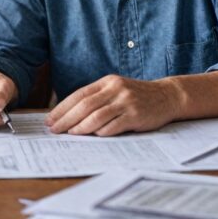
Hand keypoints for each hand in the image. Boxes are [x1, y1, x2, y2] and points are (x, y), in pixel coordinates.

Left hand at [46, 74, 181, 135]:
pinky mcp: (136, 115)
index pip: (79, 95)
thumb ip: (97, 98)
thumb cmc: (136, 95)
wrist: (167, 96)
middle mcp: (115, 89)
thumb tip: (70, 114)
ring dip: (81, 127)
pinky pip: (114, 125)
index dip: (62, 108)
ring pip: (97, 116)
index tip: (50, 119)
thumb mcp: (116, 89)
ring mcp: (126, 102)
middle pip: (85, 105)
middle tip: (54, 129)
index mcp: (107, 82)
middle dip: (66, 118)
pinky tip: (93, 136)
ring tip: (70, 134)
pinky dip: (101, 132)